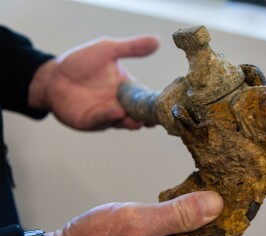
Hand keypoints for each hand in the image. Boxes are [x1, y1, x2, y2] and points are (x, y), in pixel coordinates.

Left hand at [28, 35, 158, 129]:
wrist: (52, 76)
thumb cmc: (81, 63)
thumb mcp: (107, 50)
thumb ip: (131, 48)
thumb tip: (157, 40)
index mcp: (129, 88)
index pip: (149, 96)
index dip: (159, 100)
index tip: (169, 101)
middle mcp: (122, 104)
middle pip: (141, 113)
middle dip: (149, 116)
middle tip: (157, 116)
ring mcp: (107, 114)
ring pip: (125, 121)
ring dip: (132, 121)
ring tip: (139, 120)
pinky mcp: (91, 121)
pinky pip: (103, 121)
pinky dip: (110, 118)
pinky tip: (117, 113)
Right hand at [45, 191, 238, 235]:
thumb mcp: (137, 221)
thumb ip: (179, 213)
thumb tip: (216, 204)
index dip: (236, 222)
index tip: (242, 198)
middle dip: (217, 218)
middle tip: (223, 188)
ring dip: (197, 220)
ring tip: (204, 191)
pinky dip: (179, 226)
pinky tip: (179, 206)